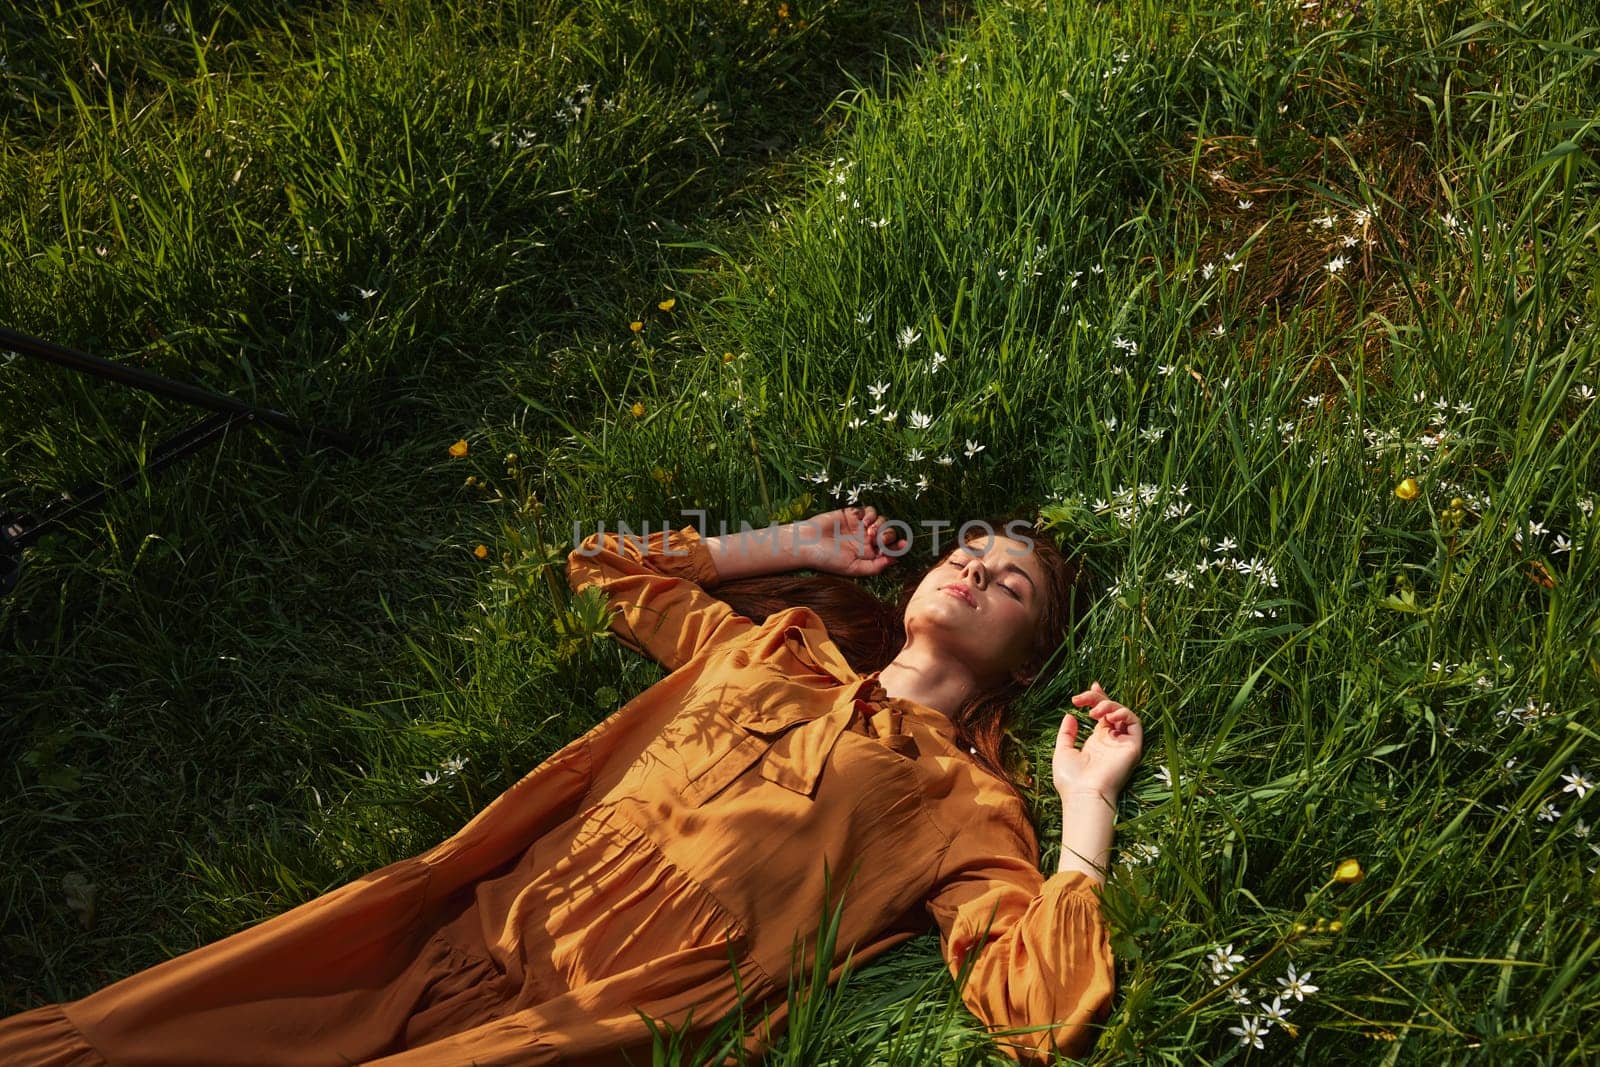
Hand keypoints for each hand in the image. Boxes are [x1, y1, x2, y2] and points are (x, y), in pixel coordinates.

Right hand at [795, 506, 902, 577]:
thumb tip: (895, 561)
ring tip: (868, 531)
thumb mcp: (853, 568)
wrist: (807, 543)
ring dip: (880, 525)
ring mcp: (860, 526)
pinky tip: (862, 521)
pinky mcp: (852, 514)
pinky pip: (870, 511)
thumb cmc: (828, 559)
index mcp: (868, 555)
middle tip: (876, 539)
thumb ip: (874, 567)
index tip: (903, 545)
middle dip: (888, 535)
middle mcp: (866, 541)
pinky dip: (871, 514)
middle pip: (889, 534)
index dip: (899, 547)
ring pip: (883, 521)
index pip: (890, 549)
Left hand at [1052, 681, 1142, 800]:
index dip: (1099, 698)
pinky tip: (1108, 716)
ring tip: (1094, 711)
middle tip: (1083, 697)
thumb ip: (1067, 733)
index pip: (1103, 714)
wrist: (1083, 794)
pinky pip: (1135, 723)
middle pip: (1112, 710)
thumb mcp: (1062, 751)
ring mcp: (1122, 743)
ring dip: (1109, 705)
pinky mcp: (1132, 747)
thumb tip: (1070, 715)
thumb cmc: (1071, 779)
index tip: (1092, 685)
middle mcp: (1111, 741)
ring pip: (1124, 713)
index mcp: (1097, 742)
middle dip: (1099, 697)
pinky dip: (1123, 713)